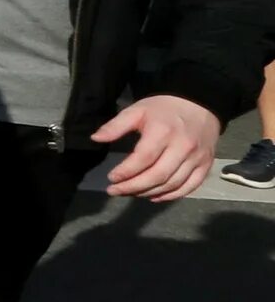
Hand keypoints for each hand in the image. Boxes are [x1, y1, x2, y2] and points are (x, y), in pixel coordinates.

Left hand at [93, 95, 220, 201]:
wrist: (200, 104)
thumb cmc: (164, 109)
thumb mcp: (137, 110)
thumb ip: (115, 126)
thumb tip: (95, 139)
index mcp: (163, 132)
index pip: (143, 158)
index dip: (126, 172)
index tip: (111, 178)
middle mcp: (183, 147)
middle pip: (158, 175)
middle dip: (133, 187)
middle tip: (115, 191)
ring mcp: (197, 158)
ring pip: (173, 184)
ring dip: (149, 193)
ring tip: (131, 193)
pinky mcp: (206, 165)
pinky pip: (190, 186)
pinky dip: (172, 196)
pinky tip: (154, 197)